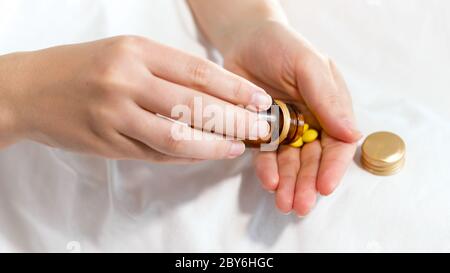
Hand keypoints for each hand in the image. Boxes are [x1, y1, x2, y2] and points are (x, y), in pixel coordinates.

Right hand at [0, 36, 272, 161]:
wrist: (30, 89)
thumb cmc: (85, 67)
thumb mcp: (126, 53)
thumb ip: (166, 71)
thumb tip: (214, 95)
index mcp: (136, 51)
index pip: (198, 72)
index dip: (234, 88)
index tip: (260, 100)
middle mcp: (126, 81)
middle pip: (193, 106)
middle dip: (234, 120)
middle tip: (260, 128)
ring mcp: (115, 115)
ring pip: (176, 137)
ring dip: (213, 145)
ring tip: (237, 147)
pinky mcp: (108, 143)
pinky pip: (155, 153)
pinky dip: (184, 156)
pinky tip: (204, 155)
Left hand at [223, 21, 360, 214]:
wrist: (246, 40)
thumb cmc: (283, 46)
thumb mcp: (309, 65)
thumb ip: (327, 98)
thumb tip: (352, 133)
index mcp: (329, 109)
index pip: (337, 144)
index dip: (333, 167)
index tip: (325, 186)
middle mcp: (310, 123)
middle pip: (313, 160)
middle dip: (308, 183)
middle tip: (301, 205)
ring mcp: (284, 130)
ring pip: (290, 163)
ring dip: (289, 184)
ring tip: (284, 203)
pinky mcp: (260, 132)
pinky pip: (264, 155)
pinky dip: (266, 169)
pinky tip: (269, 181)